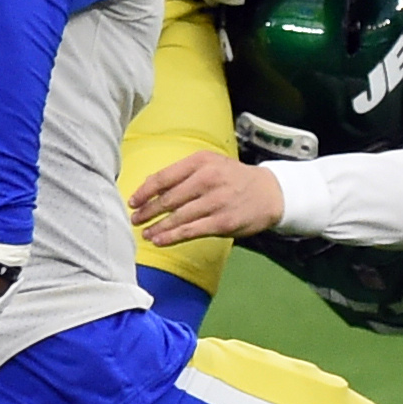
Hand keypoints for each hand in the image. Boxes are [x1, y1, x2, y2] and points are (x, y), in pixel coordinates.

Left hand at [130, 150, 285, 244]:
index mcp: (201, 162)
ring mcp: (215, 202)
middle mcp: (207, 179)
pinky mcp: (222, 222)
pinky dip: (172, 237)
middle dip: (148, 211)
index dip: (145, 192)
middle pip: (168, 199)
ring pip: (177, 217)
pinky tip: (160, 241)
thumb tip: (150, 187)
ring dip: (157, 227)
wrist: (269, 193)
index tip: (133, 201)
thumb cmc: (233, 178)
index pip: (164, 177)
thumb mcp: (210, 165)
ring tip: (145, 233)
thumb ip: (182, 173)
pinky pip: (191, 231)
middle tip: (135, 219)